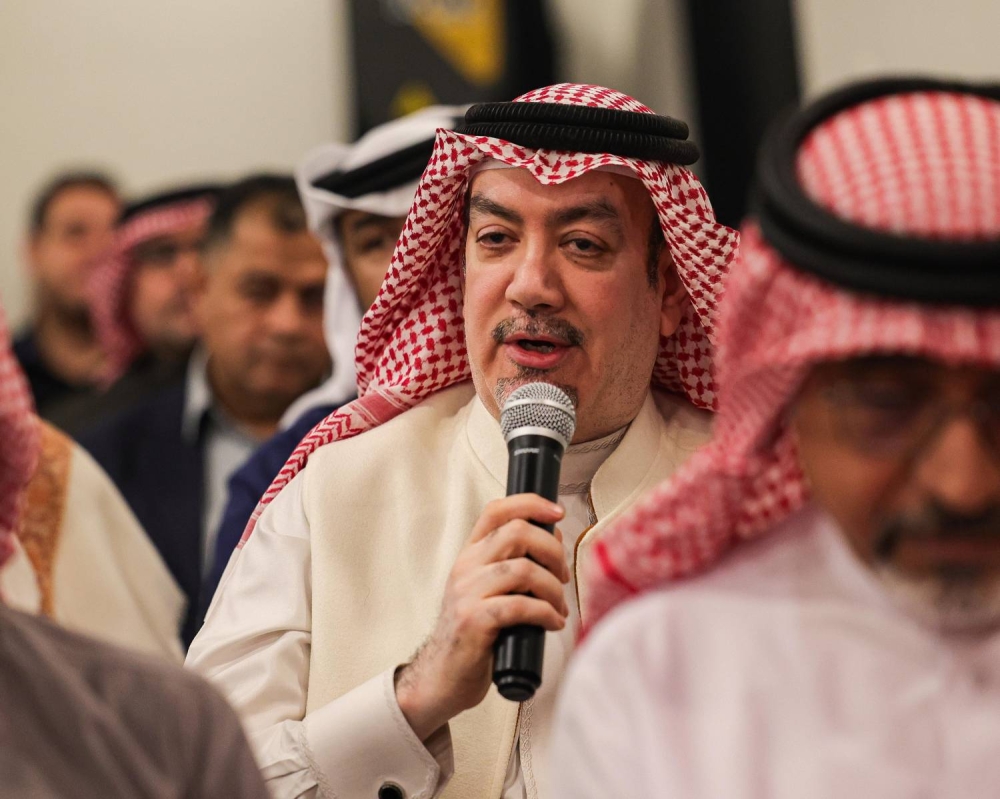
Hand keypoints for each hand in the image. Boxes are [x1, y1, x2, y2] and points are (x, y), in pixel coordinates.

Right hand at [395, 493, 568, 740]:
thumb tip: (552, 542)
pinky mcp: (474, 621)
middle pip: (517, 532)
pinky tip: (553, 623)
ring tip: (559, 607)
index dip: (531, 504)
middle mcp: (466, 567)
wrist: (442, 676)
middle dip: (552, 551)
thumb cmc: (474, 634)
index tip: (558, 514)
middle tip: (563, 576)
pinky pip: (521, 606)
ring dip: (553, 588)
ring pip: (524, 570)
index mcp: (471, 554)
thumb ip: (512, 566)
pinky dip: (547, 614)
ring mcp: (467, 593)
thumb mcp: (488, 591)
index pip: (497, 510)